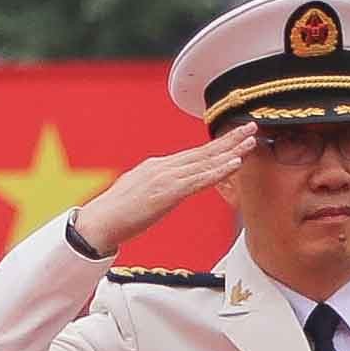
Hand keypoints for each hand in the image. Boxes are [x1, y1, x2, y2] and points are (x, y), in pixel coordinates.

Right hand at [69, 131, 260, 253]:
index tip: (235, 137)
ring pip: (205, 162)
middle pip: (203, 151)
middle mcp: (163, 167)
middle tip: (252, 127)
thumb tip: (169, 188)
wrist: (98, 223)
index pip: (193, 154)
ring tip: (251, 140)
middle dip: (229, 139)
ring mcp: (165, 178)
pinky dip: (219, 170)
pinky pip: (199, 180)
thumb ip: (157, 186)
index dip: (217, 145)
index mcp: (157, 166)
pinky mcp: (167, 193)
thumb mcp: (140, 193)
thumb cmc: (117, 214)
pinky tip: (235, 164)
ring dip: (230, 150)